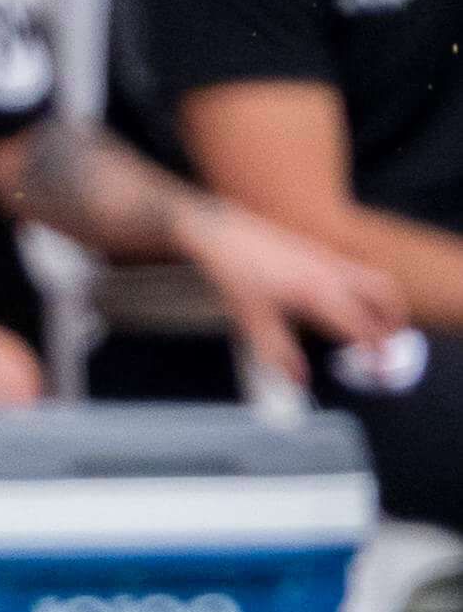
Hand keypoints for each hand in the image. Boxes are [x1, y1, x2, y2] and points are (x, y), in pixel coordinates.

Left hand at [177, 198, 407, 388]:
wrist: (218, 231)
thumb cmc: (234, 272)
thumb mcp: (252, 319)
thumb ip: (278, 352)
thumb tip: (299, 380)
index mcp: (320, 292)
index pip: (363, 327)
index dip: (375, 353)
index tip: (380, 373)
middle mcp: (333, 272)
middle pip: (384, 296)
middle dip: (393, 324)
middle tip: (387, 349)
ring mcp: (328, 258)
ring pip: (375, 279)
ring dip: (385, 304)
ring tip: (377, 327)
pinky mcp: (319, 251)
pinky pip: (357, 271)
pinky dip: (366, 290)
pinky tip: (346, 304)